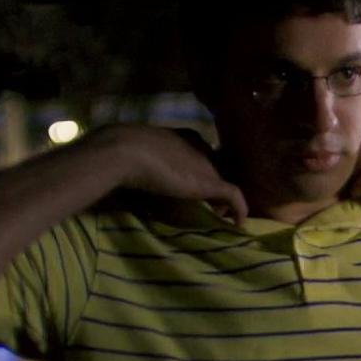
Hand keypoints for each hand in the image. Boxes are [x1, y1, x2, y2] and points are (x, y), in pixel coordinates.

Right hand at [91, 125, 247, 221]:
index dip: (202, 173)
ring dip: (224, 200)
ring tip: (220, 216)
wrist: (124, 150)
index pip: (202, 155)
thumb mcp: (135, 151)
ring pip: (224, 183)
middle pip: (216, 169)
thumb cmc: (121, 149)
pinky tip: (238, 224)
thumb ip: (142, 159)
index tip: (195, 190)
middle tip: (211, 207)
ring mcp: (207, 164)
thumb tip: (130, 171)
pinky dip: (239, 209)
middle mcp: (200, 146)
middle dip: (214, 188)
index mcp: (184, 136)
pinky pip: (234, 196)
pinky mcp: (210, 182)